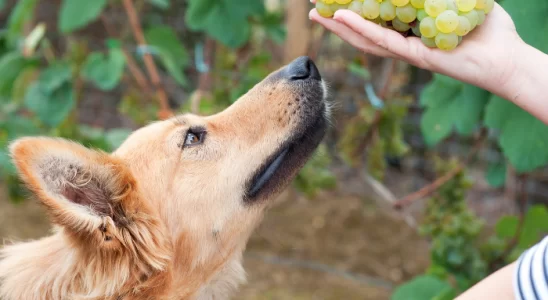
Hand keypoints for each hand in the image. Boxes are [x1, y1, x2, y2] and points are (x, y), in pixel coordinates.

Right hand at [309, 1, 522, 94]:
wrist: (505, 57)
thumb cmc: (487, 30)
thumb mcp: (458, 0)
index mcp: (411, 30)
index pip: (377, 18)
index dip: (355, 10)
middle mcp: (404, 42)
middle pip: (363, 31)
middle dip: (336, 20)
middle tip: (315, 6)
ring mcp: (406, 51)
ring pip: (365, 38)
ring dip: (339, 26)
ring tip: (316, 13)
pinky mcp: (413, 56)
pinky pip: (382, 41)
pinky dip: (360, 29)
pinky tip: (341, 18)